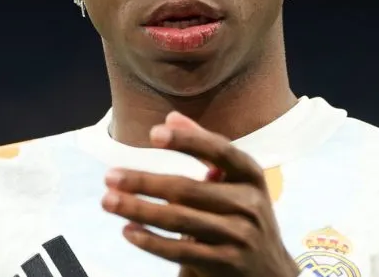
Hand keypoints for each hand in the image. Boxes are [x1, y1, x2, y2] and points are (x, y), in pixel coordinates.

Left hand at [101, 112, 298, 276]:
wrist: (270, 271)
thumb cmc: (243, 215)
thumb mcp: (236, 181)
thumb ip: (205, 149)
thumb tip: (170, 117)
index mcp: (251, 175)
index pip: (219, 150)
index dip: (188, 140)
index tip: (153, 134)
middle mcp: (249, 204)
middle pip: (188, 189)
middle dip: (145, 182)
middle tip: (110, 176)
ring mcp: (239, 236)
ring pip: (179, 220)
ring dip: (138, 209)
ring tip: (108, 201)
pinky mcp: (225, 264)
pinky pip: (180, 251)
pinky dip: (151, 241)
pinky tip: (127, 231)